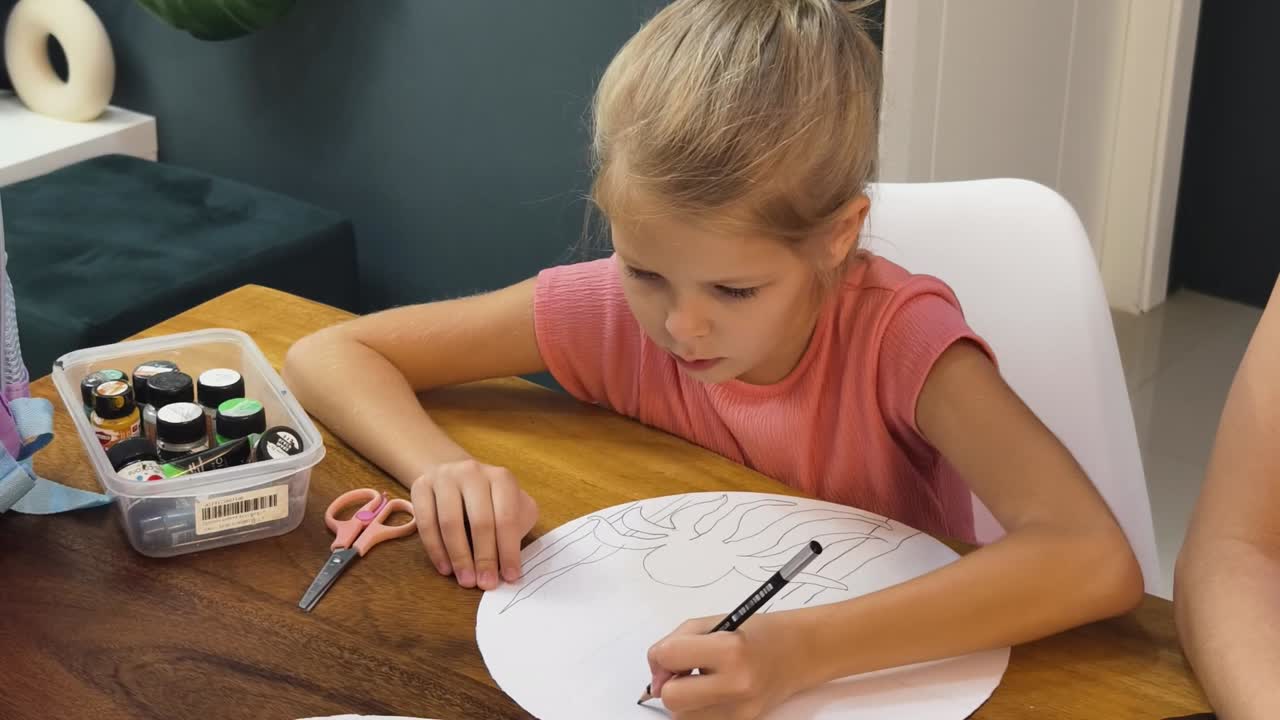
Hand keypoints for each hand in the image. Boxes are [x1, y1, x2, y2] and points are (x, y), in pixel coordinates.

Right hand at [410, 459, 537, 589]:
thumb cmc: (491, 501)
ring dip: (459, 557)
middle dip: (484, 558)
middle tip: (486, 584)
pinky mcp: (420, 487)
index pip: (507, 518)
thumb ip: (518, 529)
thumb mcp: (514, 507)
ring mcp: (444, 477)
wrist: (457, 477)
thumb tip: (510, 566)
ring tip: (466, 580)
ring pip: (450, 522)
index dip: (508, 550)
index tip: (510, 577)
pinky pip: (426, 523)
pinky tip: (445, 569)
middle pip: (480, 521)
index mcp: (501, 478)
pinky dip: (436, 550)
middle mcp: (473, 472)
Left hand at [647, 613, 810, 719]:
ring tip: (702, 681)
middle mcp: (736, 684)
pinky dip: (699, 710)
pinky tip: (713, 693)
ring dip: (684, 700)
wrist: (802, 651)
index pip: (670, 656)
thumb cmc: (759, 631)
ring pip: (683, 717)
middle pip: (672, 698)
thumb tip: (655, 672)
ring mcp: (741, 710)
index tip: (669, 654)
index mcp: (730, 649)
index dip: (660, 655)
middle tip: (683, 671)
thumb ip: (678, 641)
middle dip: (669, 684)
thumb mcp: (716, 622)